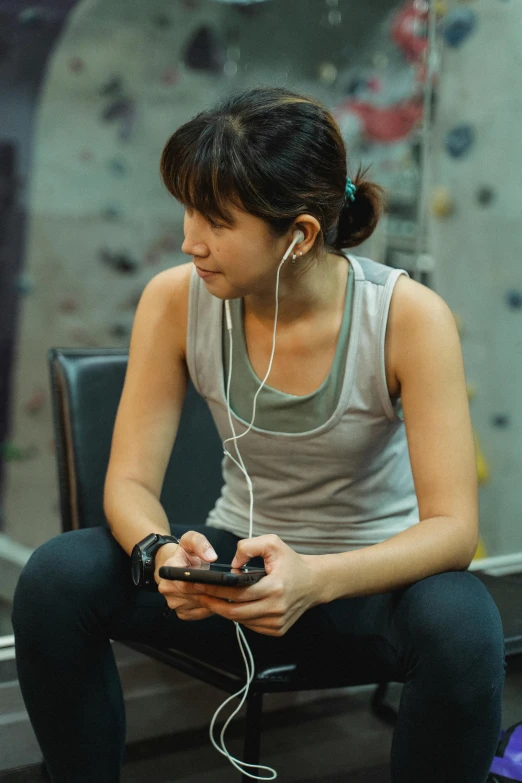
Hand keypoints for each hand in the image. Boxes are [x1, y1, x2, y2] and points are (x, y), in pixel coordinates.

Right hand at [155, 531, 217, 620]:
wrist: (175, 567)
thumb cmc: (185, 554)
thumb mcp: (191, 540)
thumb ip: (200, 543)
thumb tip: (211, 556)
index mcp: (169, 570)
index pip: (186, 582)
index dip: (204, 583)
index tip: (218, 580)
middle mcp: (167, 589)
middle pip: (196, 595)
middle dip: (213, 591)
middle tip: (228, 585)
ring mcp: (174, 603)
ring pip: (201, 605)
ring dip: (214, 600)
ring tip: (223, 589)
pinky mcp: (182, 613)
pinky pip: (201, 613)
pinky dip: (211, 607)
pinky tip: (215, 597)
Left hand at [191, 534, 318, 635]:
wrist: (314, 582)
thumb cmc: (292, 562)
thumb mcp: (273, 543)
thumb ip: (248, 547)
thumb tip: (231, 566)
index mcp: (275, 588)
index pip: (237, 593)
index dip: (215, 591)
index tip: (199, 585)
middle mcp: (276, 609)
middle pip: (235, 612)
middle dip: (213, 604)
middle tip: (198, 595)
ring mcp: (277, 623)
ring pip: (241, 621)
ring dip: (225, 611)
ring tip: (211, 598)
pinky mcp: (277, 630)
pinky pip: (251, 625)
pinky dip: (240, 616)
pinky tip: (233, 605)